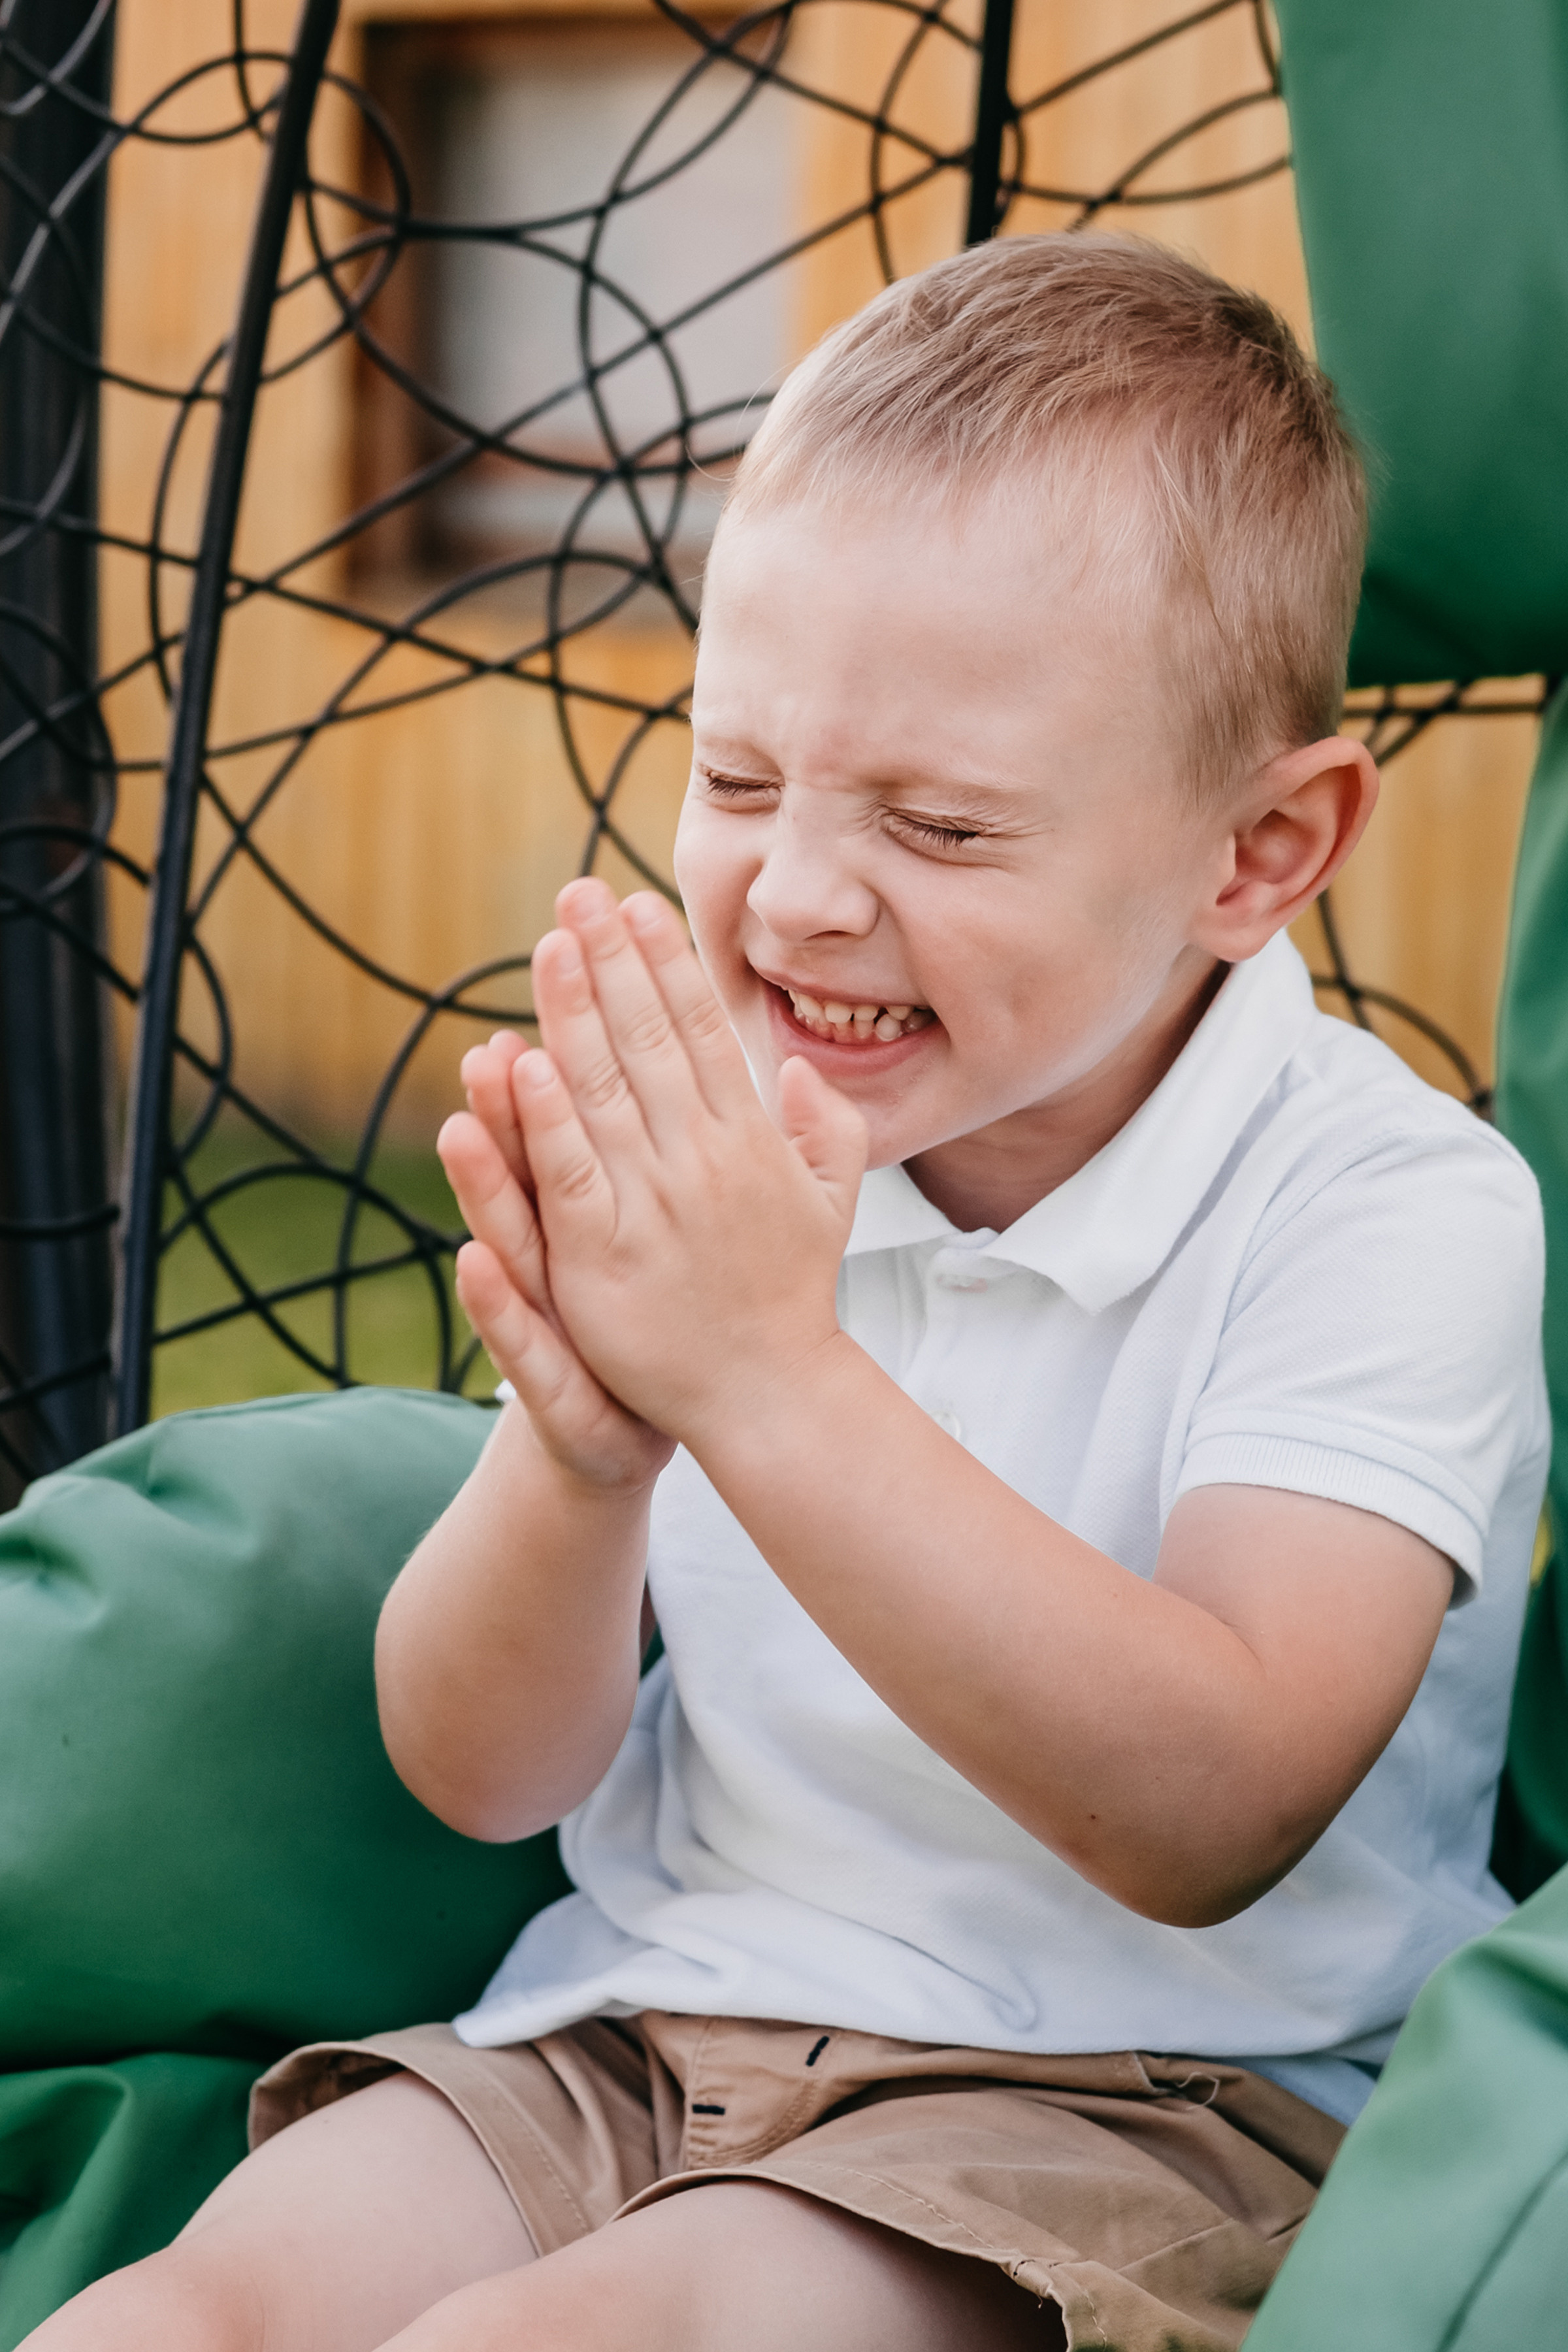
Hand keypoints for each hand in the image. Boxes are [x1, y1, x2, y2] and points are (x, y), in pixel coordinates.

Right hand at [439, 1032, 674, 1492]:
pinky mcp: (549, 1375)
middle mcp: (562, 1238)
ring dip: (485, 1188)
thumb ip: (693, 1134)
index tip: (561, 983)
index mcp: (605, 1191)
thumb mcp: (691, 1217)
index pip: (585, 1107)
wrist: (654, 1422)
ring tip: (459, 1131)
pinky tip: (472, 1262)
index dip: (573, 1048)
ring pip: (511, 1237)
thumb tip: (700, 1050)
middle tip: (490, 1043)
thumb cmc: (672, 1307)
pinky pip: (519, 1337)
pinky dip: (495, 1304)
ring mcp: (551, 1306)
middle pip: (534, 1160)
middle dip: (512, 1104)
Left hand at [511, 878, 866, 1447]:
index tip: (637, 905)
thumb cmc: (791, 1295)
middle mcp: (703, 1160)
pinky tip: (522, 1062)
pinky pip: (570, 1174)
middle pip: (650, 1040)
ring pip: (605, 1091)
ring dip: (574, 1011)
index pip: (703, 1031)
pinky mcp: (603, 1257)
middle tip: (578, 891)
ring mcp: (652, 1206)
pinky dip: (545, 1119)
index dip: (668, 963)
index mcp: (752, 1140)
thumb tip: (797, 1065)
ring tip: (548, 942)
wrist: (768, 1394)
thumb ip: (825, 1129)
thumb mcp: (831, 1202)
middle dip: (612, 960)